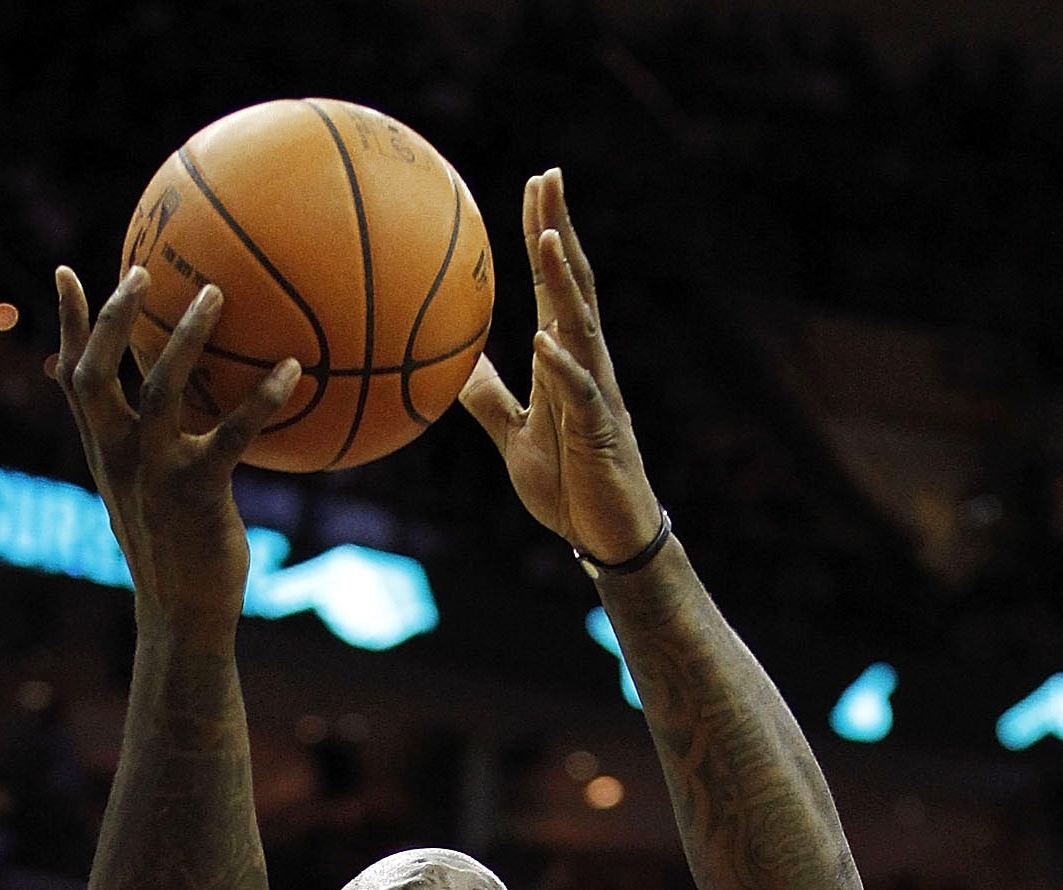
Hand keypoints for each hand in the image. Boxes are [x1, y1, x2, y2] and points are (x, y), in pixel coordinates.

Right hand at [53, 268, 302, 639]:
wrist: (184, 620)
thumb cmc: (178, 555)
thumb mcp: (152, 499)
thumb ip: (150, 451)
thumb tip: (178, 416)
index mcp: (106, 453)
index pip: (74, 379)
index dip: (68, 325)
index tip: (68, 271)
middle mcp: (120, 458)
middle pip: (97, 374)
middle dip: (111, 318)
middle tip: (142, 270)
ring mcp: (155, 476)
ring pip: (159, 390)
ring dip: (186, 338)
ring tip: (216, 293)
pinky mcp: (197, 494)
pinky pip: (231, 436)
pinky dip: (260, 400)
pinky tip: (292, 371)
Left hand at [460, 169, 661, 566]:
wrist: (606, 537)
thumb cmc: (568, 486)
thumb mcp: (515, 435)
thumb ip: (489, 397)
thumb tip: (456, 365)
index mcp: (564, 361)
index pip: (554, 286)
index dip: (544, 235)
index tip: (536, 186)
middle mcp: (585, 365)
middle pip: (574, 286)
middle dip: (560, 231)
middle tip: (548, 179)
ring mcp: (595, 395)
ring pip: (580, 327)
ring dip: (563, 284)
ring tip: (548, 238)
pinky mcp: (600, 432)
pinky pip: (580, 395)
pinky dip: (563, 367)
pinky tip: (545, 342)